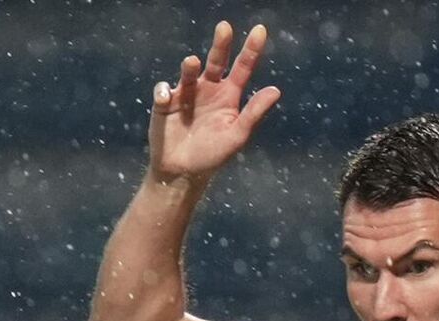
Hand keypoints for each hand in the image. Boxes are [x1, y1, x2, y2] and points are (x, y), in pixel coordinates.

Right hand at [148, 20, 281, 183]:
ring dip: (190, 66)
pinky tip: (166, 98)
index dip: (251, 49)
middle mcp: (209, 89)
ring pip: (189, 72)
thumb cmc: (212, 157)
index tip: (260, 31)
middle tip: (224, 28)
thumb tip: (276, 90)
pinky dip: (163, 92)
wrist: (181, 175)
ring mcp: (186, 94)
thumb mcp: (236, 137)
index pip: (242, 67)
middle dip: (221, 44)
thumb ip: (254, 114)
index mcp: (228, 94)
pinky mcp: (165, 104)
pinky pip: (163, 91)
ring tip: (192, 63)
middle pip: (216, 60)